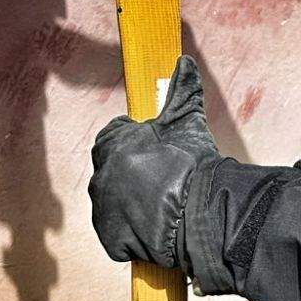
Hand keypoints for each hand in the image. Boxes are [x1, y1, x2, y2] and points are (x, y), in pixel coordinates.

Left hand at [88, 56, 220, 269]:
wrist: (199, 213)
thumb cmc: (192, 164)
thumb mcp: (188, 121)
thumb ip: (182, 91)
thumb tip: (184, 62)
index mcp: (112, 144)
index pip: (114, 136)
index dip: (137, 141)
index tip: (156, 149)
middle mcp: (100, 175)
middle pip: (113, 169)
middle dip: (133, 171)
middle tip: (163, 177)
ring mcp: (103, 209)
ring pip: (114, 200)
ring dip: (132, 200)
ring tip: (163, 203)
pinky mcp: (111, 238)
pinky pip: (119, 232)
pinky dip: (134, 230)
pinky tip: (158, 224)